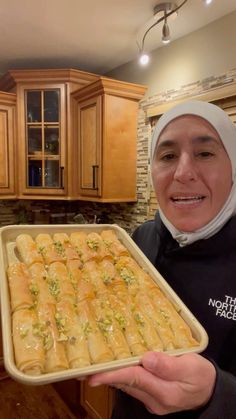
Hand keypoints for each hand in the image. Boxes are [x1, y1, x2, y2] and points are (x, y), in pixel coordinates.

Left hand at [88, 351, 215, 414]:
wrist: (209, 391)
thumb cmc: (201, 375)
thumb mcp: (192, 367)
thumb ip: (169, 365)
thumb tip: (147, 358)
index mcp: (165, 392)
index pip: (134, 379)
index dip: (113, 374)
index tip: (94, 374)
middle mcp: (154, 399)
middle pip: (126, 383)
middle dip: (105, 375)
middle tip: (83, 368)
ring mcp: (151, 400)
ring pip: (127, 385)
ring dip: (110, 375)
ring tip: (92, 365)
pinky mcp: (150, 396)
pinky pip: (132, 385)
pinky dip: (121, 375)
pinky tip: (113, 366)